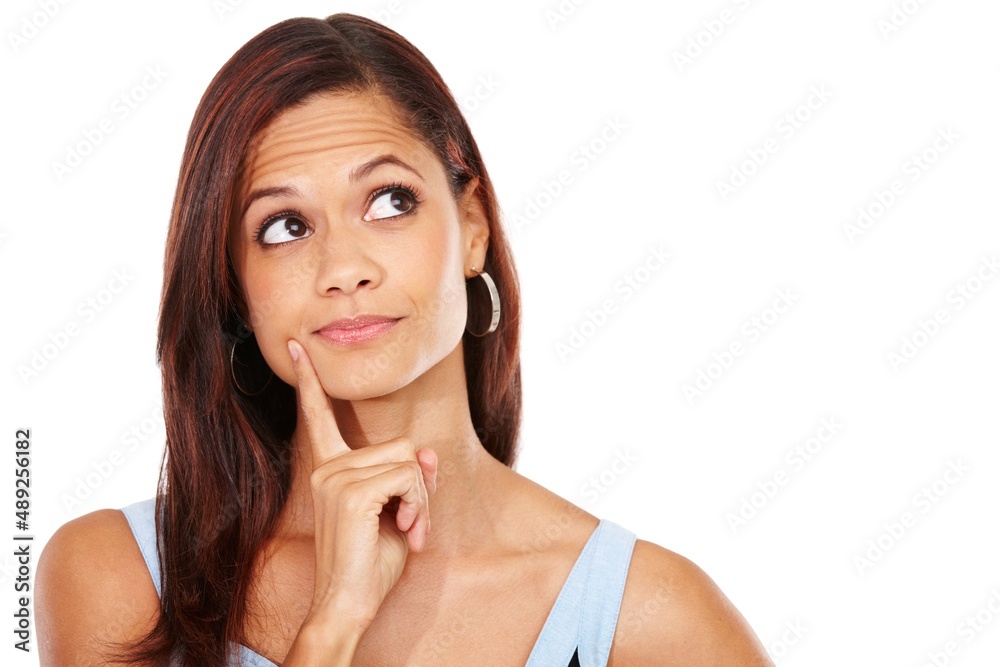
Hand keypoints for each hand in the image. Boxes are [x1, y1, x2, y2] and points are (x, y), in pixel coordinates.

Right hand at [286, 339, 436, 637]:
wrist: (348, 605)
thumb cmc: (370, 564)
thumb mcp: (400, 512)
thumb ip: (412, 478)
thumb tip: (426, 452)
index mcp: (330, 469)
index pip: (320, 418)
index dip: (310, 383)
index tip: (298, 349)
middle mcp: (327, 468)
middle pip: (401, 445)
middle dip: (419, 485)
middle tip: (410, 523)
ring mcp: (335, 478)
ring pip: (409, 461)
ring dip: (421, 499)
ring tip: (406, 529)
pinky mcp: (350, 493)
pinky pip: (408, 478)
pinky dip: (419, 506)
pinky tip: (404, 532)